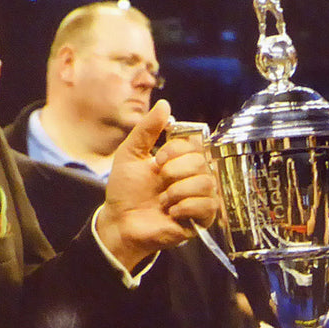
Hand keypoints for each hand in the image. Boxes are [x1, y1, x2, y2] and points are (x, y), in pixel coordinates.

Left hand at [95, 100, 219, 270]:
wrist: (120, 222)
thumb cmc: (125, 191)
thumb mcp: (130, 154)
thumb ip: (147, 129)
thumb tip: (164, 104)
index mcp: (179, 161)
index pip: (194, 145)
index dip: (177, 150)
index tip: (157, 161)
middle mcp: (192, 177)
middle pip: (201, 162)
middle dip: (175, 172)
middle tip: (159, 182)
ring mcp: (198, 197)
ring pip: (206, 183)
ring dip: (178, 191)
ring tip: (163, 201)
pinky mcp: (201, 219)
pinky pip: (208, 205)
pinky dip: (185, 207)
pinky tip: (171, 213)